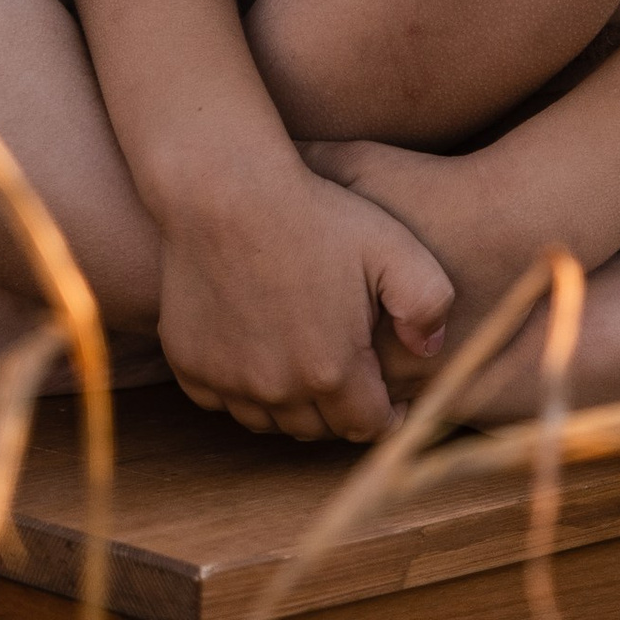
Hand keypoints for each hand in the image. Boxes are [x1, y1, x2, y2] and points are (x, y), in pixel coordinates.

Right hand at [152, 163, 451, 444]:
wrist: (223, 191)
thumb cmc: (313, 214)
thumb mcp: (393, 246)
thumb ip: (429, 304)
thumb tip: (430, 349)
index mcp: (331, 370)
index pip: (368, 426)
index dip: (387, 414)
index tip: (389, 396)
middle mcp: (277, 388)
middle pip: (318, 428)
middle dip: (340, 409)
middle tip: (347, 375)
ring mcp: (228, 379)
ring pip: (269, 420)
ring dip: (290, 404)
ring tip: (303, 367)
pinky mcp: (189, 364)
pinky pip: (222, 400)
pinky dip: (241, 389)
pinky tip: (256, 354)